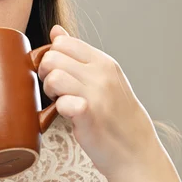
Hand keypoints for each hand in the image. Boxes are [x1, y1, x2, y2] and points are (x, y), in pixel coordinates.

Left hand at [37, 24, 160, 179]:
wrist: (135, 150)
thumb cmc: (115, 114)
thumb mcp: (102, 77)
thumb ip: (78, 54)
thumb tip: (55, 31)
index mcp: (103, 62)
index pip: (63, 42)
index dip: (53, 58)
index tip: (58, 74)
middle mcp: (101, 74)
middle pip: (52, 57)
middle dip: (46, 73)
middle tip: (55, 90)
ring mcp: (96, 94)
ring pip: (52, 76)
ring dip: (50, 91)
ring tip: (60, 101)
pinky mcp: (88, 114)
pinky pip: (60, 102)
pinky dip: (57, 110)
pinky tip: (66, 115)